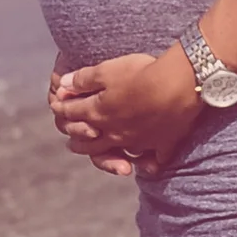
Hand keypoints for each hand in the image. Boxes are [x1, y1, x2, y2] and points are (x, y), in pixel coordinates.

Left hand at [48, 47, 205, 177]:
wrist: (180, 84)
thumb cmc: (142, 73)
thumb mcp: (107, 70)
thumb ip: (83, 79)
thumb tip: (63, 85)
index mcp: (99, 112)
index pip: (73, 113)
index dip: (63, 108)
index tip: (56, 106)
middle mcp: (114, 132)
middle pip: (90, 141)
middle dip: (78, 140)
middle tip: (71, 143)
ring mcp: (138, 141)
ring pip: (116, 152)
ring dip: (106, 157)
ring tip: (101, 157)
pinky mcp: (161, 144)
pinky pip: (153, 159)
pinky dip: (149, 163)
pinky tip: (148, 166)